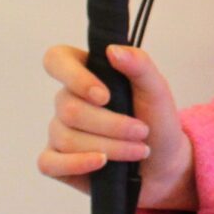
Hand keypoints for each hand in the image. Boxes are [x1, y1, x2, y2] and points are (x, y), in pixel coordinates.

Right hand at [38, 42, 197, 210]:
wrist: (164, 163)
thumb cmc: (156, 121)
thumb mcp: (156, 90)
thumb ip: (139, 65)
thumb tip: (112, 50)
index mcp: (86, 74)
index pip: (56, 60)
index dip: (74, 76)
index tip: (105, 96)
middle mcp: (67, 101)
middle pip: (69, 109)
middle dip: (111, 124)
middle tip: (141, 131)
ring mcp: (60, 131)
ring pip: (66, 138)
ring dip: (108, 146)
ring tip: (138, 150)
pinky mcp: (57, 162)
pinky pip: (49, 163)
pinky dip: (76, 163)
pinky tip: (101, 163)